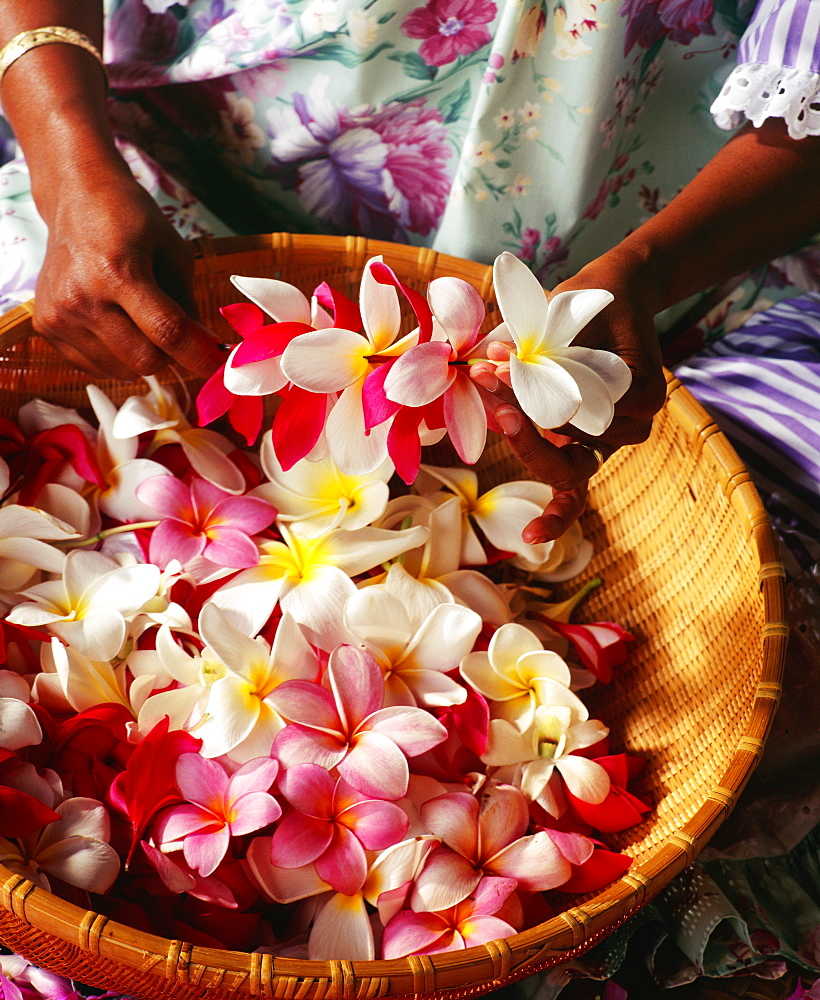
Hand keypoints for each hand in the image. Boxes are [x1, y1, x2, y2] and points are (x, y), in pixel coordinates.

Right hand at [32, 160, 224, 380]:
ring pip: (122, 371)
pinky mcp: (45, 327)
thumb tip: (205, 349)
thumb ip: (188, 304)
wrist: (75, 199)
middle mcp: (82, 297)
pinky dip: (115, 356)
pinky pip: (96, 368)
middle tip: (173, 331)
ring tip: (137, 318)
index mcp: (118, 271)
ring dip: (141, 356)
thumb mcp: (173, 253)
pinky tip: (113, 323)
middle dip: (169, 355)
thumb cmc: (128, 220)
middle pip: (145, 361)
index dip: (199, 354)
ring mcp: (59, 315)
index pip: (167, 332)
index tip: (218, 365)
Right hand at [471, 250, 666, 541]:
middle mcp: (606, 442)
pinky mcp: (651, 395)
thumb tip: (473, 383)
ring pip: (584, 433)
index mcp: (576, 446)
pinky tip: (557, 355)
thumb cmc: (559, 329)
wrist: (608, 286)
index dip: (553, 518)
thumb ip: (505, 380)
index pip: (568, 494)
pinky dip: (576, 380)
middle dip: (529, 446)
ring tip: (503, 364)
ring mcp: (632, 422)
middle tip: (499, 413)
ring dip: (542, 401)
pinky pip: (609, 401)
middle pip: (571, 472)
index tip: (529, 537)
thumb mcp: (524, 358)